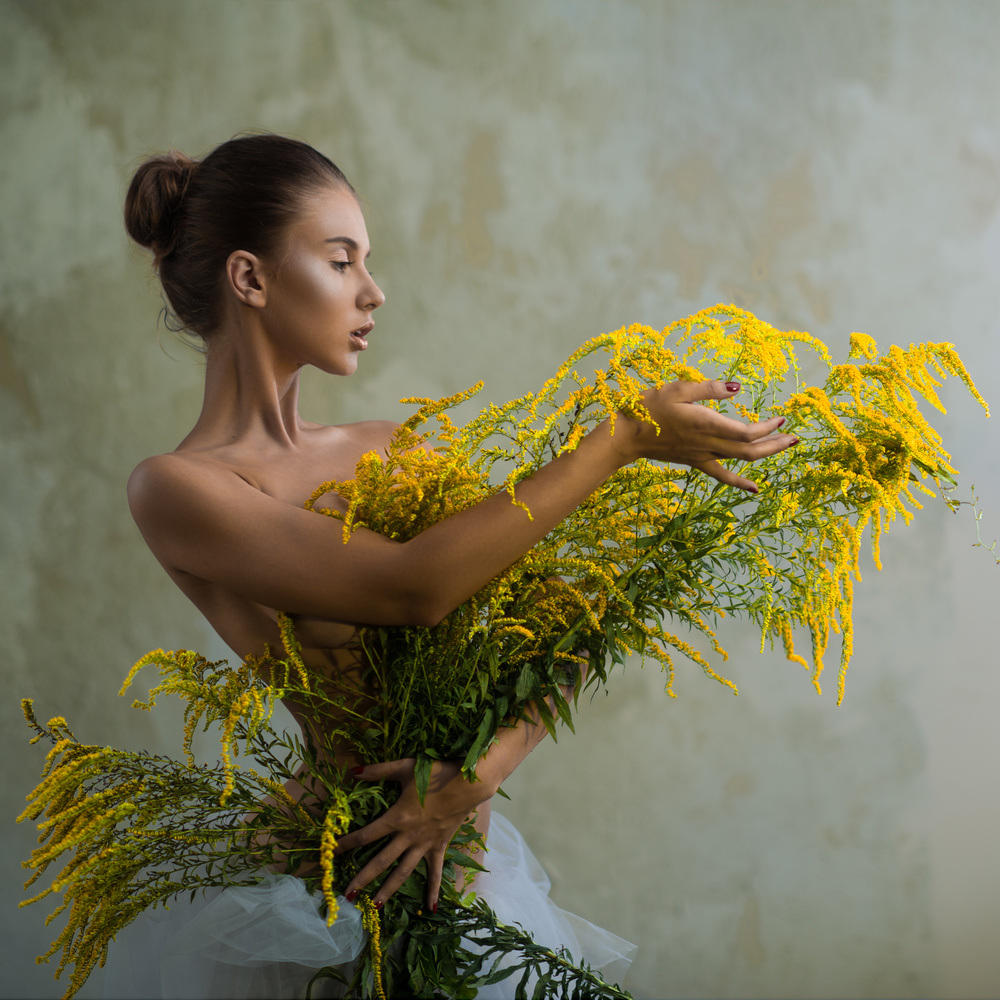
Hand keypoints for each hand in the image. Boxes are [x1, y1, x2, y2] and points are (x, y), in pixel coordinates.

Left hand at [334, 757, 492, 911]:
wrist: (468, 783)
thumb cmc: (436, 773)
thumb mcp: (405, 767)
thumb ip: (379, 770)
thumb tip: (352, 770)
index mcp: (398, 817)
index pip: (367, 834)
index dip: (348, 843)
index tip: (332, 853)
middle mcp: (409, 836)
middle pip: (381, 860)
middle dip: (363, 877)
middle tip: (347, 894)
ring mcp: (425, 845)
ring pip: (403, 872)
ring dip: (388, 889)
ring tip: (374, 906)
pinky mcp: (439, 847)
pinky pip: (435, 872)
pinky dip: (433, 890)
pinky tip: (431, 909)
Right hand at [613, 379, 795, 491]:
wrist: (627, 435)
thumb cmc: (649, 407)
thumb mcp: (678, 389)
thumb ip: (709, 389)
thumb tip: (736, 388)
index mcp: (706, 424)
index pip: (746, 432)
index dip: (767, 428)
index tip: (782, 419)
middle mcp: (708, 443)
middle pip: (750, 450)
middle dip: (775, 444)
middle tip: (795, 437)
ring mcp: (702, 455)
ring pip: (740, 460)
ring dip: (765, 454)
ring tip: (784, 447)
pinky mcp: (695, 461)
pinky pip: (722, 475)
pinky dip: (740, 481)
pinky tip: (755, 487)